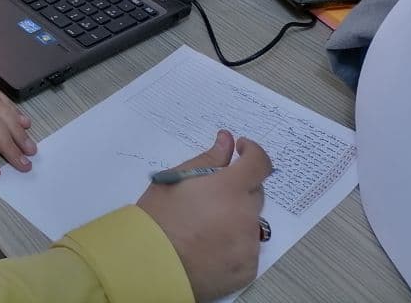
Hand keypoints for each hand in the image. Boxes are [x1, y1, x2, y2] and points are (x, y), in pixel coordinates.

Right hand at [136, 130, 272, 302]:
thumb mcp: (176, 179)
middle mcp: (246, 216)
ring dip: (236, 217)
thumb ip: (208, 159)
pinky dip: (235, 243)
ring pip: (251, 222)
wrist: (151, 264)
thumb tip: (227, 141)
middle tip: (210, 195)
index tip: (241, 150)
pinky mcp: (248, 269)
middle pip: (255, 193)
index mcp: (230, 189)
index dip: (253, 152)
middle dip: (239, 188)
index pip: (259, 163)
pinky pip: (248, 248)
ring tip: (206, 226)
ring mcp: (249, 245)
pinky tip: (210, 247)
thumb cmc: (158, 217)